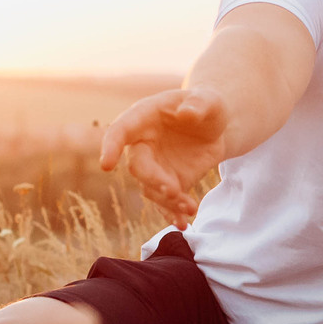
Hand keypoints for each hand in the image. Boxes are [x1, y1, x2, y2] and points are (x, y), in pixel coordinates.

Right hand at [100, 88, 229, 222]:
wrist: (215, 126)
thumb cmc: (205, 106)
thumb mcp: (208, 100)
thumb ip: (198, 105)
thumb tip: (187, 113)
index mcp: (142, 118)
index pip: (120, 131)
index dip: (111, 147)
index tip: (106, 165)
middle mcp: (142, 145)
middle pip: (137, 167)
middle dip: (153, 180)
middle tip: (173, 190)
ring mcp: (154, 167)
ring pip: (151, 189)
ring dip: (168, 201)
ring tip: (190, 207)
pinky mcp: (169, 183)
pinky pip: (165, 203)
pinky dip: (173, 214)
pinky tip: (183, 223)